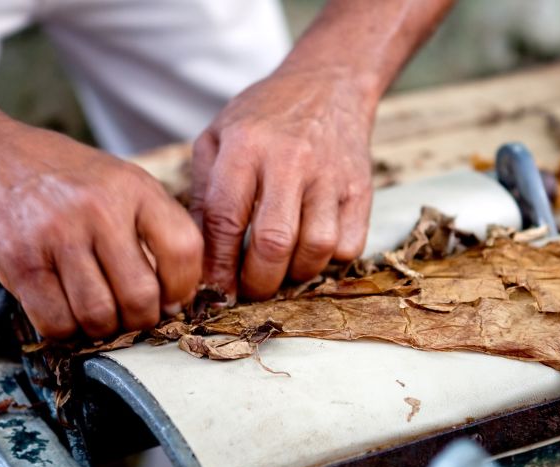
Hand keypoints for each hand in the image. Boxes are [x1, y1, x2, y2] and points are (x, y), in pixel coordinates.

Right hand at [0, 122, 201, 338]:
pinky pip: (55, 321)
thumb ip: (149, 225)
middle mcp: (100, 208)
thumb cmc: (59, 176)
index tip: (170, 299)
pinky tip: (62, 311)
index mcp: (134, 187)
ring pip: (99, 316)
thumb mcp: (116, 180)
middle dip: (139, 320)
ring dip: (99, 329)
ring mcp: (58, 234)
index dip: (183, 288)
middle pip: (141, 296)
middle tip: (127, 316)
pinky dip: (63, 330)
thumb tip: (176, 294)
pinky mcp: (19, 260)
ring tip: (93, 314)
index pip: (184, 250)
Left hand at [191, 69, 374, 299]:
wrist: (328, 84)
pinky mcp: (361, 189)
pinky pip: (350, 246)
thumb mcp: (218, 137)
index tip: (215, 290)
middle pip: (274, 242)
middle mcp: (290, 159)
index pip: (226, 218)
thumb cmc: (263, 118)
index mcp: (246, 146)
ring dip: (295, 275)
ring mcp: (330, 175)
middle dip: (257, 281)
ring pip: (317, 249)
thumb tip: (198, 254)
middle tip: (249, 288)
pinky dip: (329, 261)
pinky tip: (311, 249)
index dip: (218, 265)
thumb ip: (203, 192)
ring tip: (281, 270)